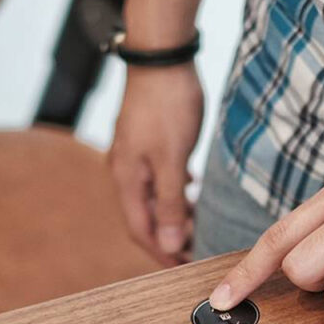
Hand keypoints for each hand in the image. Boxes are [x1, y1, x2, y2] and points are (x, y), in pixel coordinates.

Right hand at [109, 62, 203, 265]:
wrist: (160, 54)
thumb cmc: (168, 104)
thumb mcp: (173, 160)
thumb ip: (171, 204)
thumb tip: (169, 243)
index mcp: (127, 179)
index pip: (141, 231)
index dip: (162, 253)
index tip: (185, 269)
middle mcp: (124, 170)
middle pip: (145, 218)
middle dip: (169, 238)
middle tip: (197, 251)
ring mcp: (133, 155)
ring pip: (152, 198)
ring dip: (174, 216)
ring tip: (199, 226)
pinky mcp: (146, 140)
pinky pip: (158, 178)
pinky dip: (174, 192)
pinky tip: (192, 191)